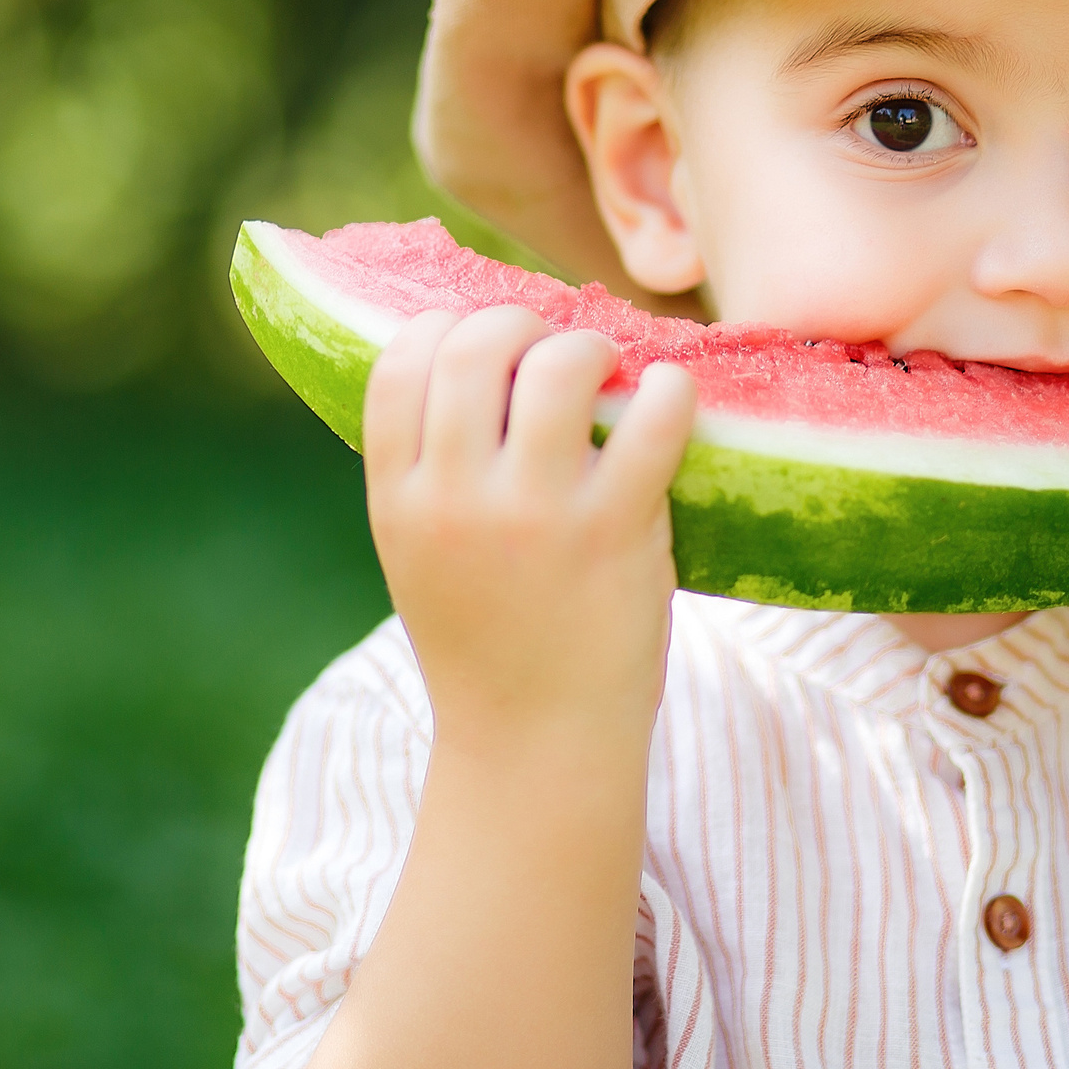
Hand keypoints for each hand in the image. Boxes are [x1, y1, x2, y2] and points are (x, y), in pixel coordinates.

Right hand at [364, 305, 696, 748]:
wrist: (536, 747)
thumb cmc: (487, 641)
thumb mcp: (419, 554)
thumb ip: (429, 469)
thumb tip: (468, 358)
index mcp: (398, 500)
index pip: (399, 362)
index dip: (444, 328)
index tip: (482, 341)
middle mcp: (457, 499)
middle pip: (476, 345)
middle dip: (520, 320)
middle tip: (553, 346)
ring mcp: (536, 515)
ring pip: (561, 365)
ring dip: (591, 347)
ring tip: (609, 371)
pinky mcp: (615, 532)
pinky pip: (653, 418)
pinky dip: (670, 388)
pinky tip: (669, 396)